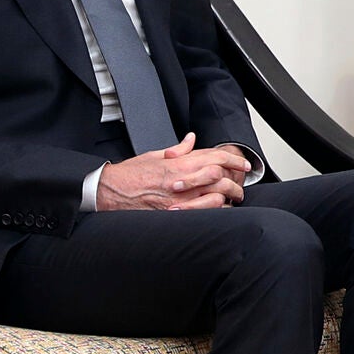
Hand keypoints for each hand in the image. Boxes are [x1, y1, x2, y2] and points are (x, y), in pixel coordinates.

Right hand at [96, 133, 250, 211]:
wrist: (109, 190)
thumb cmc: (129, 174)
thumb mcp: (155, 155)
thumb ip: (178, 149)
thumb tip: (190, 140)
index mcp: (179, 162)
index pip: (216, 156)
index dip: (234, 159)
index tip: (244, 164)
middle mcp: (183, 178)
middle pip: (221, 176)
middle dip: (236, 180)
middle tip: (242, 185)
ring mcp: (179, 197)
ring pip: (216, 195)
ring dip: (229, 197)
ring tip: (234, 200)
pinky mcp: (174, 213)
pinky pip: (203, 213)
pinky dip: (214, 211)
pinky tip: (219, 212)